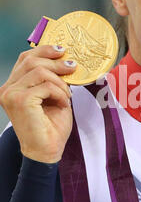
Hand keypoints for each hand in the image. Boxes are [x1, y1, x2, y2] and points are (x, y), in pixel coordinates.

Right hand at [0, 45, 76, 162]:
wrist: (47, 150)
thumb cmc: (50, 127)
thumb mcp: (52, 96)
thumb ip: (51, 78)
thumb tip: (64, 59)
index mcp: (13, 86)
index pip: (25, 59)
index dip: (44, 50)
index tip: (61, 51)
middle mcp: (7, 89)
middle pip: (31, 60)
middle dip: (56, 62)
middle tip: (72, 67)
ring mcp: (11, 95)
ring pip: (40, 71)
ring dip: (60, 82)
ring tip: (67, 95)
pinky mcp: (21, 101)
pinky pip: (46, 86)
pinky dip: (60, 93)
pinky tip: (63, 103)